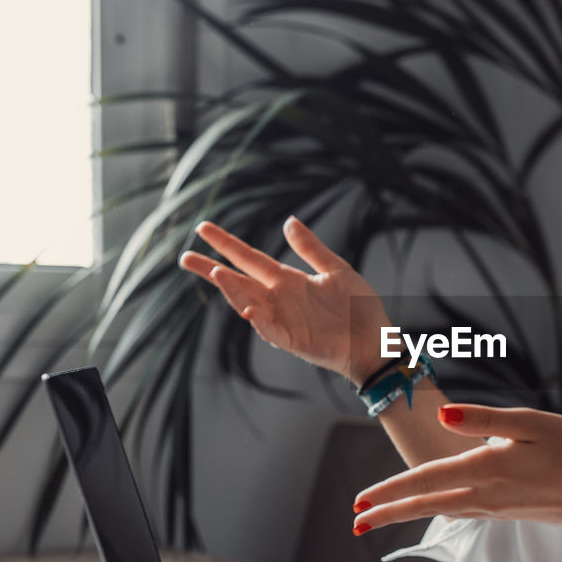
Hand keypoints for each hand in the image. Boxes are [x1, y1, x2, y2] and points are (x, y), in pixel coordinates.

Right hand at [179, 217, 390, 382]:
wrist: (377, 340)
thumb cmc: (359, 308)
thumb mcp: (336, 270)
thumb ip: (310, 248)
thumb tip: (288, 221)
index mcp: (288, 280)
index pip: (249, 258)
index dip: (226, 244)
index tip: (202, 229)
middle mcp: (279, 299)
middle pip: (237, 281)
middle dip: (211, 269)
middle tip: (184, 257)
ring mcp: (283, 320)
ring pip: (248, 303)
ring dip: (232, 291)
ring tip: (216, 273)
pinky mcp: (293, 340)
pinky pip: (270, 329)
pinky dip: (259, 320)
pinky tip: (250, 309)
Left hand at [351, 404, 561, 539]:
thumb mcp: (530, 422)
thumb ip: (482, 419)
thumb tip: (441, 413)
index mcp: (485, 469)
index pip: (425, 481)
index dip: (389, 491)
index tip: (359, 502)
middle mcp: (486, 495)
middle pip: (425, 505)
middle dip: (388, 513)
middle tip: (356, 522)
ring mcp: (497, 508)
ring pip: (441, 511)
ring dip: (409, 515)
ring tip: (382, 517)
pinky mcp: (509, 511)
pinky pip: (463, 513)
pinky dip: (439, 512)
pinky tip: (436, 510)